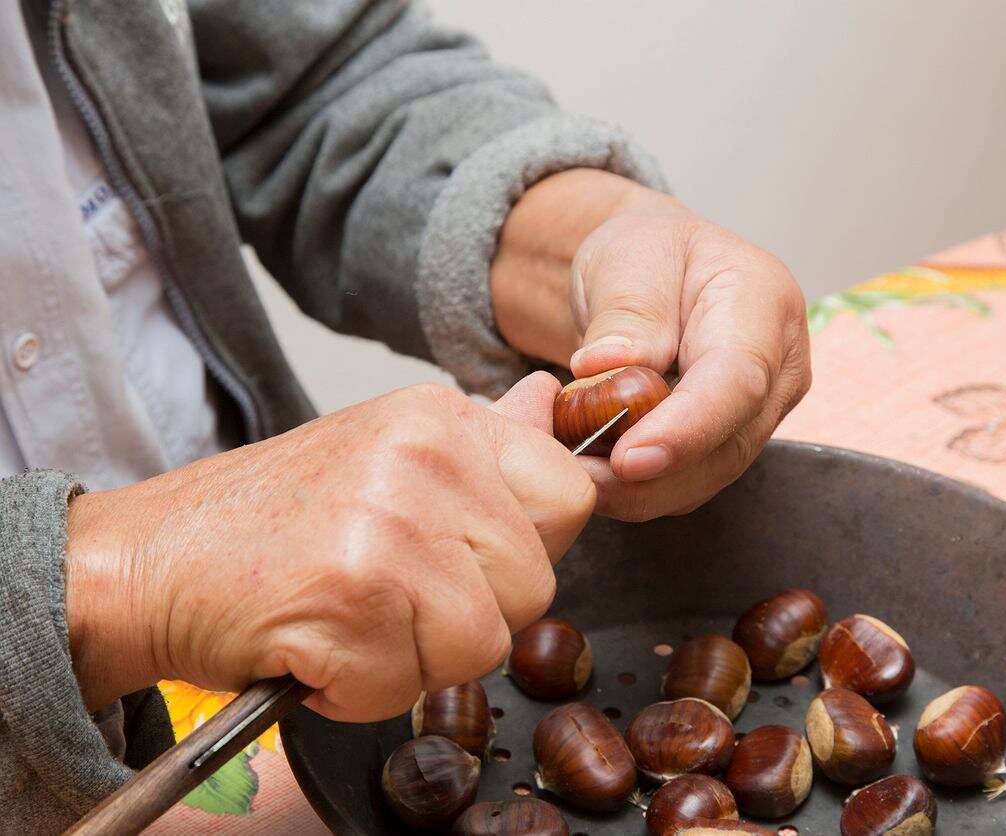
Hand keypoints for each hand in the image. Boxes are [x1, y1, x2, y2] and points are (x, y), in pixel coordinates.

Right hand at [64, 374, 593, 720]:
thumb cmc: (271, 520)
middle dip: (470, 615)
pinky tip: (317, 643)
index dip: (528, 550)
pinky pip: (410, 685)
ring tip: (352, 618)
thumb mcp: (389, 454)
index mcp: (444, 417)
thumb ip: (484, 442)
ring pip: (483, 643)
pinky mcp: (355, 592)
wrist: (151, 559)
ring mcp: (392, 520)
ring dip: (415, 659)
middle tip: (390, 595)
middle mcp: (426, 454)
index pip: (570, 496)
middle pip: (535, 585)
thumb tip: (553, 394)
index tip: (464, 559)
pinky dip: (361, 688)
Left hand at [492, 170, 811, 520]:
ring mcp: (761, 413)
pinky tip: (592, 475)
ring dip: (639, 491)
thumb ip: (625, 312)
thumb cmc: (645, 255)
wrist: (650, 274)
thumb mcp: (628, 256)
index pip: (737, 381)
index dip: (687, 428)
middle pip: (728, 444)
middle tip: (576, 477)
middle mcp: (780, 367)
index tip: (629, 459)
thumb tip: (607, 365)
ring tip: (573, 474)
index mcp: (765, 304)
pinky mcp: (730, 444)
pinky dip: (638, 490)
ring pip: (707, 476)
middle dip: (651, 476)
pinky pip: (687, 483)